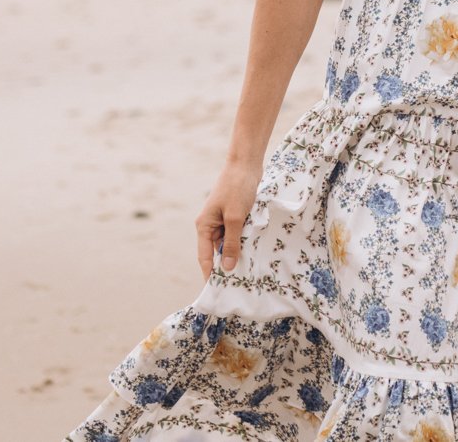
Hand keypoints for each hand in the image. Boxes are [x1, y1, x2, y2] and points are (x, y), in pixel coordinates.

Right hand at [195, 158, 262, 278]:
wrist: (246, 164)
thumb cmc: (237, 189)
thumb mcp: (235, 218)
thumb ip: (232, 243)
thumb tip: (228, 268)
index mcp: (204, 226)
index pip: (204, 257)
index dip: (210, 274)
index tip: (217, 292)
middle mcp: (210, 225)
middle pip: (216, 252)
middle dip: (226, 266)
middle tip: (238, 284)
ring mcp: (222, 220)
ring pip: (228, 244)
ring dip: (237, 253)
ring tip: (249, 271)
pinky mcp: (234, 216)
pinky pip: (236, 234)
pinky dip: (243, 241)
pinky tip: (253, 251)